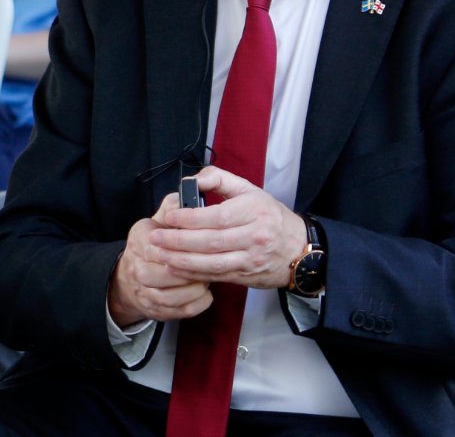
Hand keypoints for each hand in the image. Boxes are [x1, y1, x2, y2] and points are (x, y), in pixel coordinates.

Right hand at [108, 190, 213, 326]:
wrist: (127, 280)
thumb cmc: (150, 245)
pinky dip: (199, 302)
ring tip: (208, 276)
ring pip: (178, 294)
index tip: (206, 242)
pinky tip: (205, 292)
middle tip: (212, 262)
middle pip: (171, 272)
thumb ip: (173, 207)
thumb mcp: (156, 220)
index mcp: (140, 241)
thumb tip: (192, 190)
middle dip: (194, 268)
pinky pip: (184, 310)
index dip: (188, 246)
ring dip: (197, 286)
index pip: (165, 245)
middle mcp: (138, 268)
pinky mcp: (157, 311)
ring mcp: (146, 292)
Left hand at [147, 165, 307, 290]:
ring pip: (212, 262)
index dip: (190, 218)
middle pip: (211, 241)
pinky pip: (216, 276)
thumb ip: (219, 180)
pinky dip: (194, 273)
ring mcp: (250, 259)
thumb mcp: (250, 190)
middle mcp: (253, 237)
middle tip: (155, 237)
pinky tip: (175, 268)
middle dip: (179, 241)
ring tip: (159, 254)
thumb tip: (192, 180)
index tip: (169, 216)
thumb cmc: (270, 216)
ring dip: (182, 261)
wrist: (299, 249)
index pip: (217, 217)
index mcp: (254, 212)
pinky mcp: (246, 276)